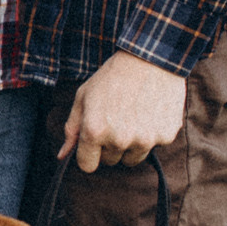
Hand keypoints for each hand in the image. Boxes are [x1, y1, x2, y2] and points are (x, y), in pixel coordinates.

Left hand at [62, 52, 185, 173]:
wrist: (151, 59)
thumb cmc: (112, 77)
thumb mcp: (84, 97)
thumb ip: (72, 129)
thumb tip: (61, 156)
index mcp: (95, 131)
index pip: (87, 166)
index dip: (89, 154)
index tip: (94, 143)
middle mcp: (119, 140)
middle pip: (110, 161)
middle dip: (109, 146)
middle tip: (116, 120)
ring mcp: (144, 140)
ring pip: (132, 158)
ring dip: (131, 144)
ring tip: (133, 117)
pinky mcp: (165, 136)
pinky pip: (154, 146)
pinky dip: (152, 134)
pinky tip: (150, 112)